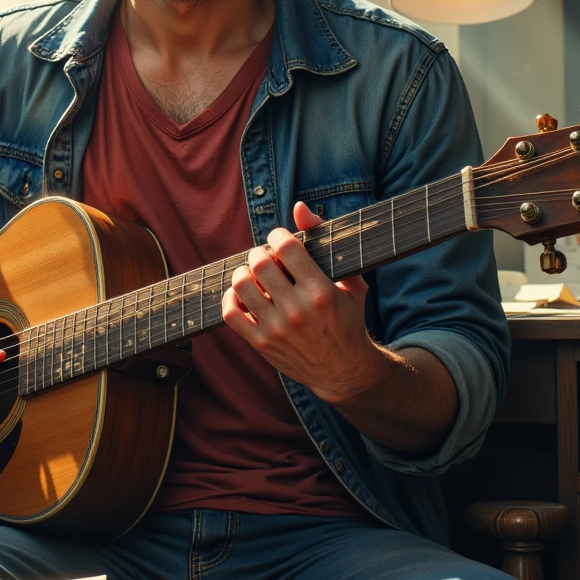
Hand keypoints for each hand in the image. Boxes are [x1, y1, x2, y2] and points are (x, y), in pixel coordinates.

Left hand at [222, 201, 382, 405]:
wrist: (345, 371)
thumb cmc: (349, 320)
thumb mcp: (350, 281)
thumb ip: (325, 242)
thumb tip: (299, 207)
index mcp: (322, 292)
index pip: (286, 248)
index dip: (278, 236)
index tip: (280, 240)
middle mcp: (298, 311)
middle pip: (259, 264)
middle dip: (259, 253)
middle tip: (266, 257)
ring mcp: (277, 329)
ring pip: (241, 286)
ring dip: (243, 272)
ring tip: (253, 275)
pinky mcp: (261, 344)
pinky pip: (230, 314)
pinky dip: (229, 297)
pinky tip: (241, 294)